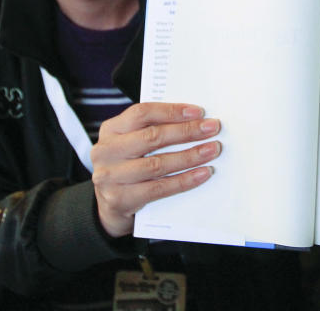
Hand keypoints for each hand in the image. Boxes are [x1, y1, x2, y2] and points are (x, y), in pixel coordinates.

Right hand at [90, 102, 220, 236]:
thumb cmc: (127, 166)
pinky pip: (159, 188)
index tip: (199, 112)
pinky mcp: (120, 199)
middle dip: (187, 131)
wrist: (108, 207)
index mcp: (111, 130)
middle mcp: (106, 151)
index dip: (172, 111)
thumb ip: (153, 130)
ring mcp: (110, 176)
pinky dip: (184, 180)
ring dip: (190, 156)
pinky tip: (202, 173)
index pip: (142, 113)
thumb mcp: (131, 143)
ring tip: (212, 150)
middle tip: (212, 129)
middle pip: (152, 137)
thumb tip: (195, 120)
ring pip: (157, 164)